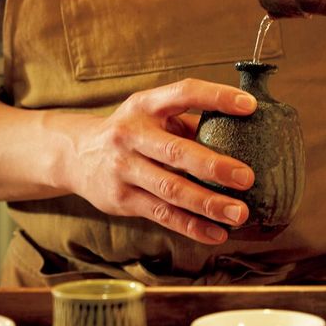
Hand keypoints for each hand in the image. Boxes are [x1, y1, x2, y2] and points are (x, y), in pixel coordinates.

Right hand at [68, 78, 255, 244]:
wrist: (76, 155)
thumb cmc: (132, 132)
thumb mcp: (153, 115)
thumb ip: (191, 123)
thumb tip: (245, 132)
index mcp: (146, 105)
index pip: (184, 93)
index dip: (217, 97)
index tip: (249, 106)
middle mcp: (132, 134)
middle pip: (176, 152)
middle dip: (214, 166)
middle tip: (247, 177)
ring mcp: (124, 168)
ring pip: (171, 189)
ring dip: (208, 203)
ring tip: (239, 213)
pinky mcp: (122, 199)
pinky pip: (162, 214)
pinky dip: (192, 226)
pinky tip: (217, 233)